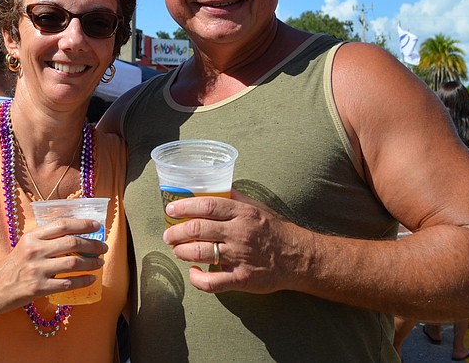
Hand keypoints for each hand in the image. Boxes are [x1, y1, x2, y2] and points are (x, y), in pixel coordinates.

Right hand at [0, 218, 107, 307]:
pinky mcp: (39, 288)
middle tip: (103, 247)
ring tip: (100, 262)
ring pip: (73, 262)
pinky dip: (83, 280)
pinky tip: (91, 279)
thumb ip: (46, 238)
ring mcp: (37, 270)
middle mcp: (35, 251)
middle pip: (72, 242)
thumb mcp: (26, 244)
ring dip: (91, 262)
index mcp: (32, 236)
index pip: (62, 224)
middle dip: (92, 244)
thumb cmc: (14, 265)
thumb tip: (75, 233)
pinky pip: (68, 283)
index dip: (82, 223)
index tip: (97, 225)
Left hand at [162, 191, 304, 294]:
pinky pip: (212, 282)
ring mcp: (240, 257)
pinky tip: (193, 272)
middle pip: (198, 229)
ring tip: (177, 250)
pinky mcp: (242, 279)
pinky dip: (197, 278)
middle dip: (176, 232)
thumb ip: (235, 198)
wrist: (300, 257)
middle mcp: (240, 233)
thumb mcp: (257, 207)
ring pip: (201, 253)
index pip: (207, 205)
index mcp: (243, 213)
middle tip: (168, 235)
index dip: (184, 206)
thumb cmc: (275, 230)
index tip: (170, 210)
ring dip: (182, 252)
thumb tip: (214, 185)